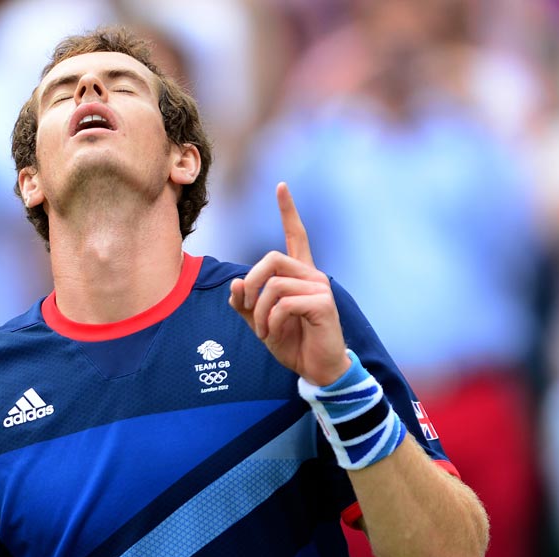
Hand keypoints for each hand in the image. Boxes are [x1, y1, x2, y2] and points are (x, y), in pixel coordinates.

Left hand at [228, 182, 349, 385]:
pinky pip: (284, 304)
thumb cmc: (292, 343)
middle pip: (271, 259)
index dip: (288, 211)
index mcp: (299, 275)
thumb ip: (245, 304)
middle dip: (251, 284)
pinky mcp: (323, 304)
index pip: (296, 235)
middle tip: (247, 310)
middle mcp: (312, 275)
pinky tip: (274, 334)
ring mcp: (320, 287)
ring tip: (262, 331)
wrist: (316, 369)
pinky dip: (270, 322)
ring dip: (258, 312)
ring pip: (273, 285)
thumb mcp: (260, 323)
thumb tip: (235, 283)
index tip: (281, 186)